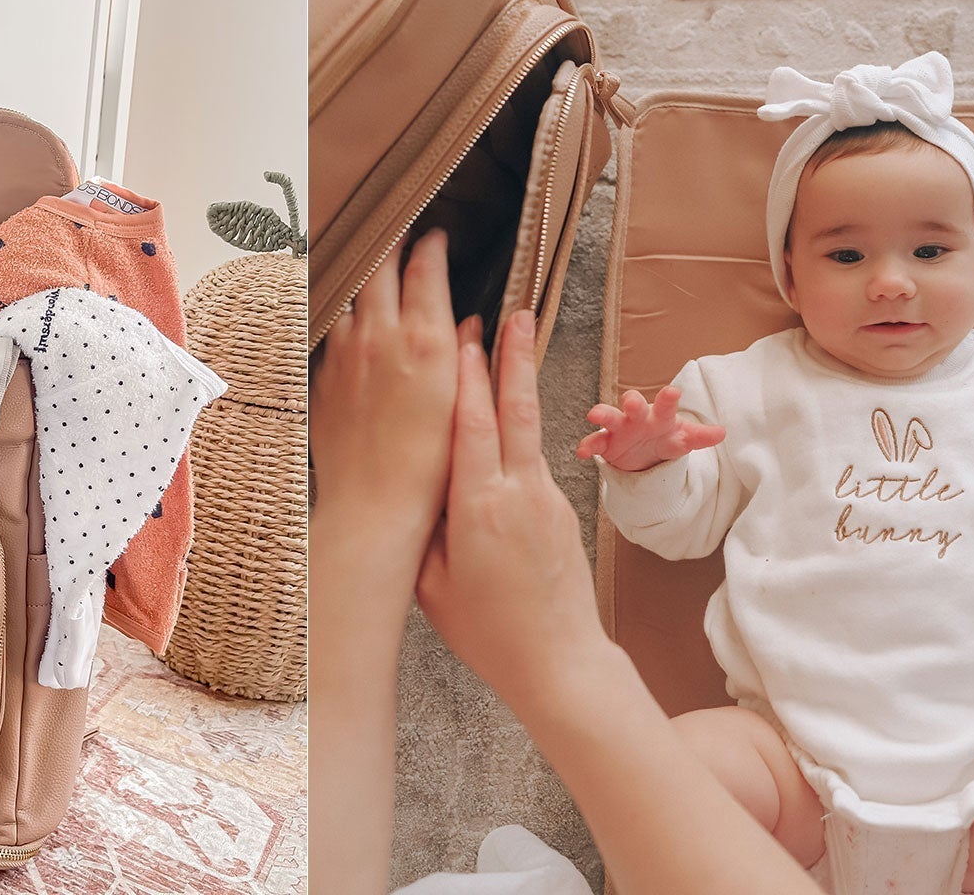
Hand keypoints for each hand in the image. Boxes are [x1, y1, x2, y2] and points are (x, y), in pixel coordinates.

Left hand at [311, 228, 464, 601]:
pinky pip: (331, 329)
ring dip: (363, 276)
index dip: (431, 245)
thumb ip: (466, 354)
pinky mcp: (322, 375)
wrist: (374, 505)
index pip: (424, 267)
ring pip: (349, 293)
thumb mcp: (462, 404)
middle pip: (379, 265)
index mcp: (423, 338)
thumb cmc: (430, 465)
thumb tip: (470, 323)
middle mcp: (379, 335)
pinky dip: (345, 316)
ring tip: (373, 269)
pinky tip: (351, 321)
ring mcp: (344, 353)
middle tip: (400, 233)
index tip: (436, 236)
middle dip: (391, 243)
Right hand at [417, 310, 616, 701]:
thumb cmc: (489, 633)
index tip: (465, 334)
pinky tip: (506, 425)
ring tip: (517, 342)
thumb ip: (423, 528)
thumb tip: (412, 485)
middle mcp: (519, 494)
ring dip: (520, 384)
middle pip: (516, 410)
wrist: (561, 662)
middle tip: (515, 311)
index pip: (472, 427)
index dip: (468, 377)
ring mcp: (546, 499)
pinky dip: (519, 432)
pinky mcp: (562, 511)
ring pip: (529, 429)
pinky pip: (534, 460)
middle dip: (513, 357)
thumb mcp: (432, 585)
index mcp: (479, 509)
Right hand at [575, 385, 725, 472]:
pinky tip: (582, 452)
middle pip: (634, 405)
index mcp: (660, 416)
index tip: (673, 391)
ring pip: (610, 418)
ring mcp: (620, 429)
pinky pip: (595, 442)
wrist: (646, 453)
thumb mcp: (683, 439)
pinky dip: (588, 445)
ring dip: (603, 414)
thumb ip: (700, 437)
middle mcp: (638, 418)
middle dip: (632, 401)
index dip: (668, 399)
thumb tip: (723, 432)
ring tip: (594, 414)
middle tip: (631, 400)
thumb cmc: (666, 438)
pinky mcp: (606, 443)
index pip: (665, 406)